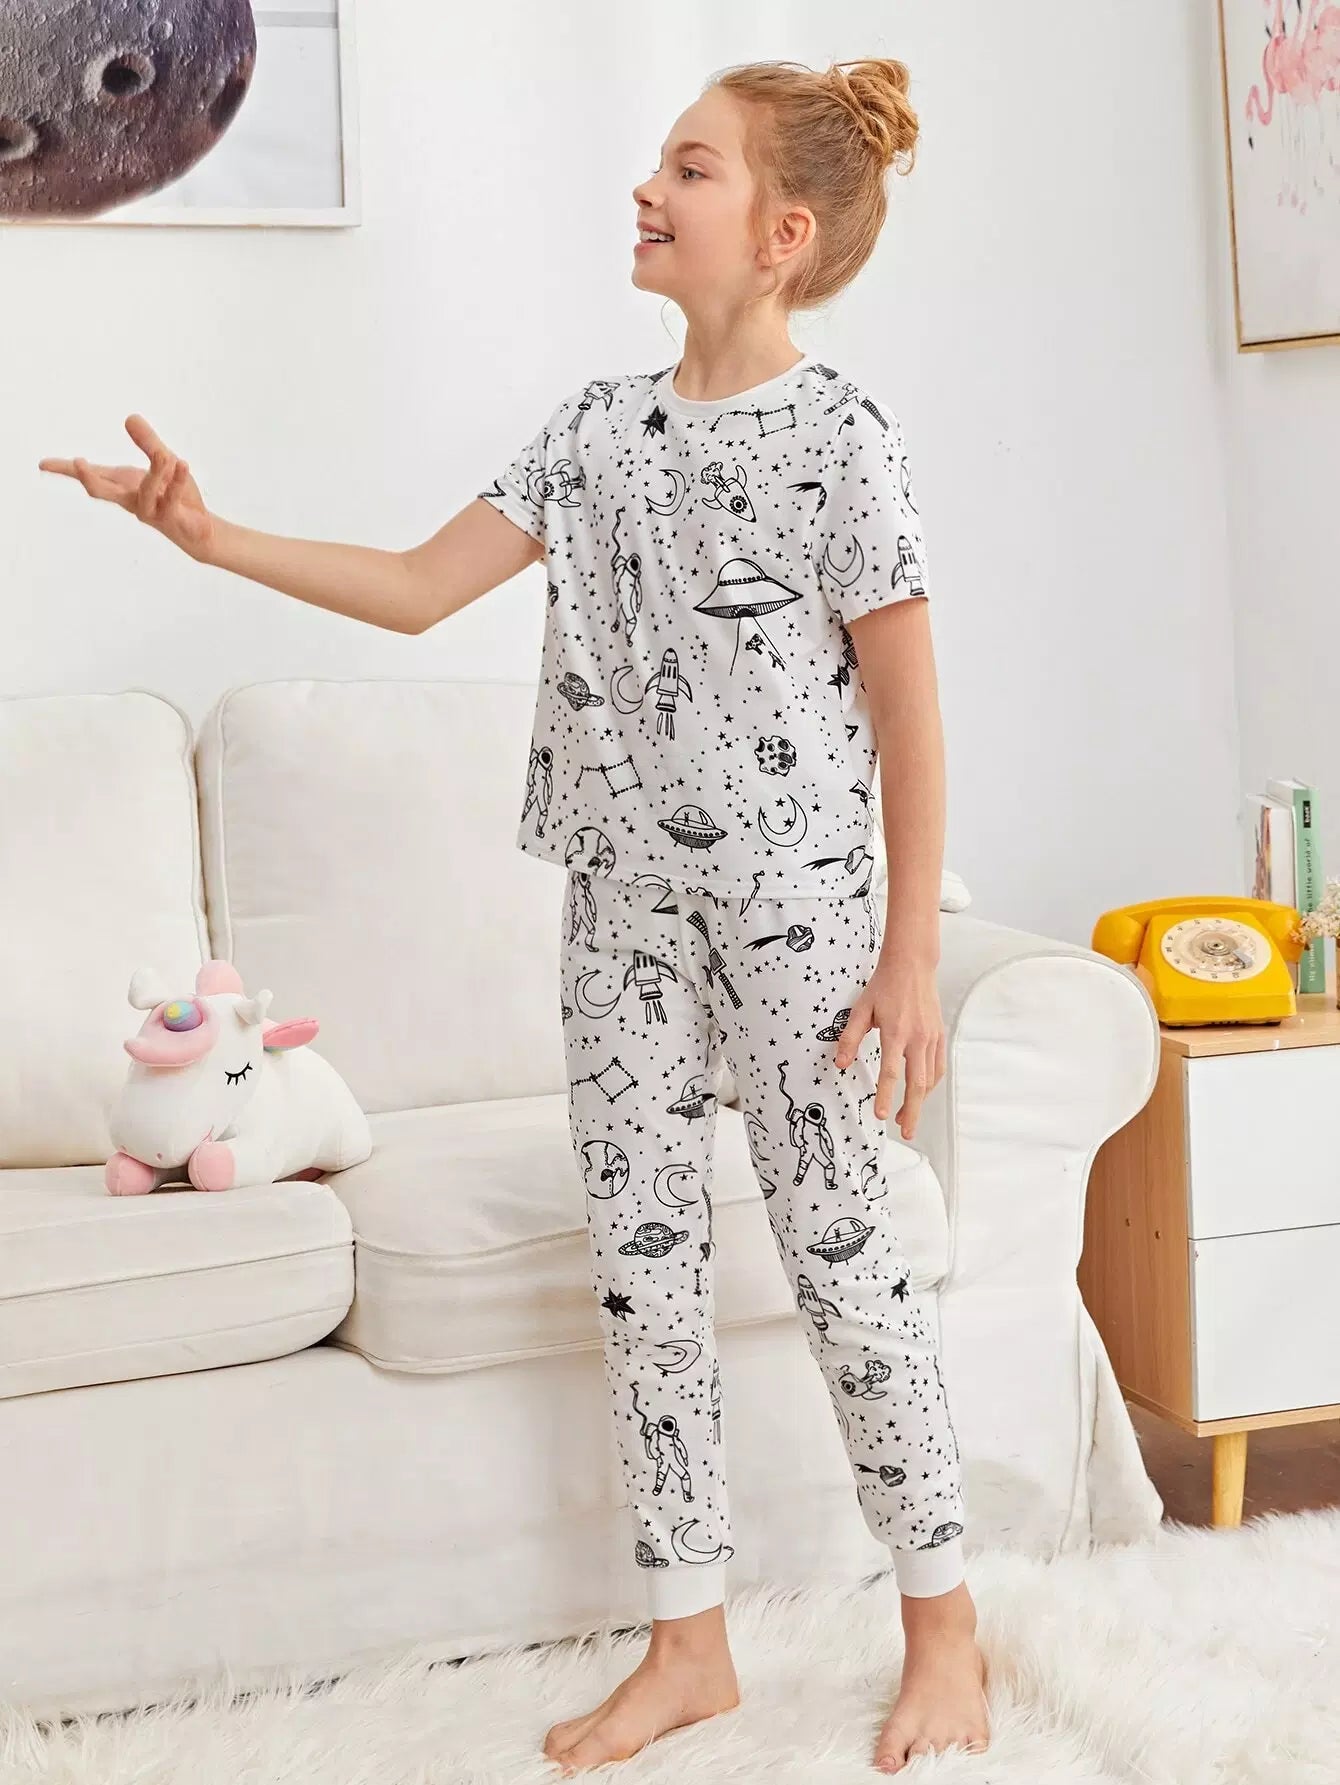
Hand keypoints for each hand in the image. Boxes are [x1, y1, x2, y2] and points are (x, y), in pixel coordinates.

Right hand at [38, 414, 215, 561]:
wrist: (199, 530)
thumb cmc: (174, 496)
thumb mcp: (162, 463)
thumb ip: (148, 442)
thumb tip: (130, 417)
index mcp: (123, 485)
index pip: (92, 475)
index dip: (65, 470)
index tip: (42, 464)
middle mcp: (132, 500)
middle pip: (103, 492)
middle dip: (89, 478)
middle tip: (77, 463)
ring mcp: (151, 512)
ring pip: (146, 493)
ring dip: (155, 472)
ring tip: (164, 454)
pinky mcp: (173, 519)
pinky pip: (173, 499)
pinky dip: (178, 481)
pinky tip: (182, 465)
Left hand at [834, 953, 945, 1139]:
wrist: (912, 965)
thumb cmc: (884, 986)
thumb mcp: (861, 1010)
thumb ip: (850, 1038)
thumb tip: (840, 1064)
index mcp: (896, 1033)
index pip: (891, 1072)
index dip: (886, 1096)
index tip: (881, 1116)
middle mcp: (917, 1038)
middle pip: (917, 1084)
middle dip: (911, 1111)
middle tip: (905, 1132)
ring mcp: (931, 1038)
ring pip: (929, 1079)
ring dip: (919, 1101)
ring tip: (906, 1117)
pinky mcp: (939, 1036)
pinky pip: (937, 1067)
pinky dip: (930, 1084)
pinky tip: (920, 1092)